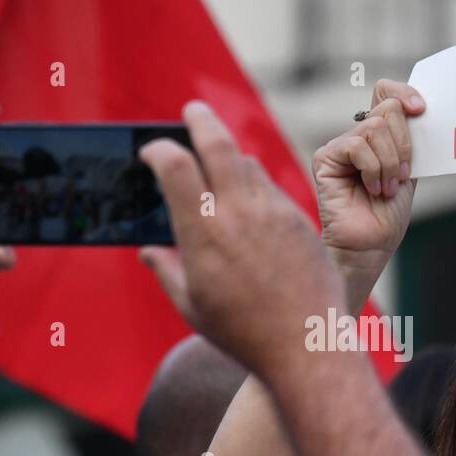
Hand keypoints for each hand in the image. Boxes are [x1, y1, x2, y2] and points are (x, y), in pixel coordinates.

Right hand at [139, 101, 345, 376]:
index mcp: (202, 233)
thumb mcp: (192, 307)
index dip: (158, 149)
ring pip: (248, 163)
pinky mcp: (299, 220)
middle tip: (192, 111)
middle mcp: (238, 213)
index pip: (174, 165)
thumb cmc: (243, 333)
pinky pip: (271, 187)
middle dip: (200, 120)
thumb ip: (167, 272)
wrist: (306, 345)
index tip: (150, 151)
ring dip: (229, 155)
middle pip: (217, 143)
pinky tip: (249, 199)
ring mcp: (273, 213)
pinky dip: (254, 183)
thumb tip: (148, 252)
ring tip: (217, 162)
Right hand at [313, 80, 424, 306]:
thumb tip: (419, 110)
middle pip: (387, 110)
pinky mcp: (325, 157)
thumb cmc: (388, 215)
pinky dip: (373, 169)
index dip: (403, 93)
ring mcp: (339, 146)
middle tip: (401, 176)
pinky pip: (357, 146)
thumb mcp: (408, 171)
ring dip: (389, 163)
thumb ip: (411, 141)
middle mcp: (356, 135)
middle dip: (403, 146)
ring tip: (386, 189)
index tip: (420, 109)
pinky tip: (372, 189)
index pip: (385, 93)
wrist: (371, 244)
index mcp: (378, 135)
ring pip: (375, 128)